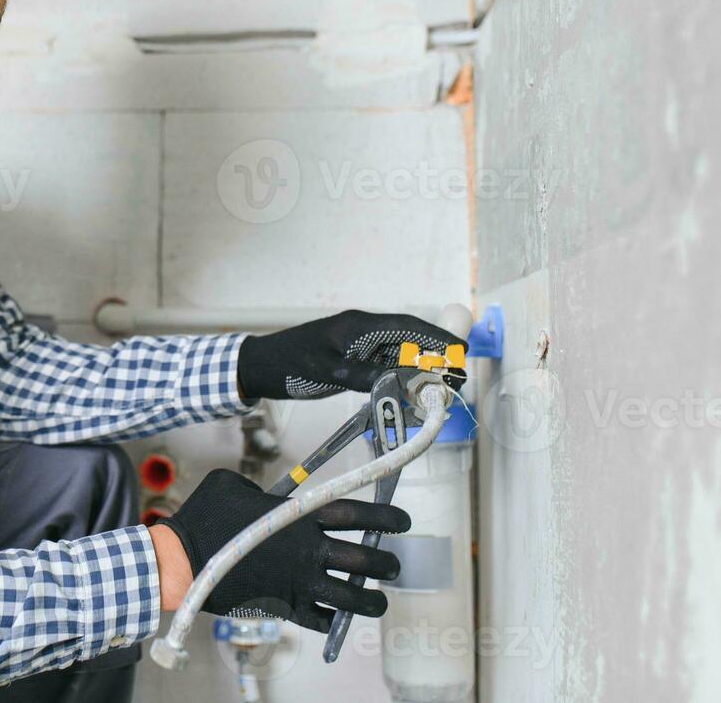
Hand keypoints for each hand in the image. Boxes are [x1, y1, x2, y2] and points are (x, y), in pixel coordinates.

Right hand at [157, 468, 408, 631]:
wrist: (183, 560)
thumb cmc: (204, 517)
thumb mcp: (231, 484)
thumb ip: (259, 486)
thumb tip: (267, 492)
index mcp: (297, 514)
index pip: (355, 512)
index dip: (386, 515)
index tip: (403, 521)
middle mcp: (306, 548)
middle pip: (364, 557)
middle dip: (387, 562)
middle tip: (393, 564)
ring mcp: (298, 581)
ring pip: (352, 596)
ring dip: (372, 599)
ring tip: (378, 600)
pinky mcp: (285, 606)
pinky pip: (322, 620)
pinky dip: (334, 619)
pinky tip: (337, 616)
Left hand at [237, 309, 466, 400]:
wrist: (260, 366)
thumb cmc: (287, 363)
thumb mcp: (325, 371)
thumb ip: (362, 374)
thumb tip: (399, 380)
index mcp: (358, 326)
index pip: (407, 326)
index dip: (437, 337)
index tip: (460, 351)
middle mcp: (363, 332)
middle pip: (409, 339)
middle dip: (436, 355)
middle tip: (456, 377)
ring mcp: (358, 346)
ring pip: (399, 354)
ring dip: (420, 369)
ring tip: (440, 389)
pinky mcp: (352, 360)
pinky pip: (385, 366)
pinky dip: (401, 378)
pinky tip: (411, 393)